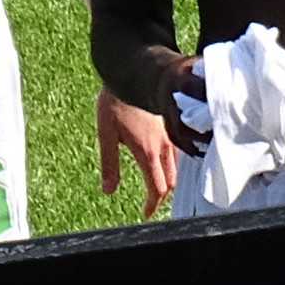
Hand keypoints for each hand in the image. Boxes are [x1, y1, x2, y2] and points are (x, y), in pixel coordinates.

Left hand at [96, 87, 174, 215]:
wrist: (132, 71)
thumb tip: (107, 191)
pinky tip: (162, 162)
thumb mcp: (105, 133)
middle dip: (161, 195)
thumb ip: (108, 164)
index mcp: (147, 151)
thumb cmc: (114, 102)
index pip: (157, 188)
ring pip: (177, 168)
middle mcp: (164, 146)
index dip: (152, 204)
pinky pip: (178, 152)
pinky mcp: (174, 125)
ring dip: (168, 180)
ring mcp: (172, 135)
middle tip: (149, 203)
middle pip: (170, 182)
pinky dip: (172, 164)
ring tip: (157, 187)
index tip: (144, 213)